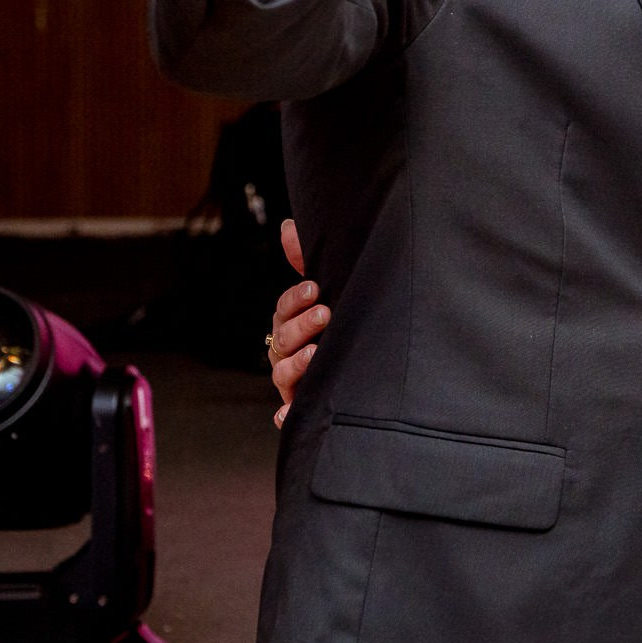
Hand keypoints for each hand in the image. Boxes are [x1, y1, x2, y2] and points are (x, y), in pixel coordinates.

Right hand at [268, 219, 330, 428]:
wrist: (359, 365)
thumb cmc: (337, 321)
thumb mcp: (324, 292)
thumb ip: (305, 262)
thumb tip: (288, 226)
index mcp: (291, 323)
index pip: (283, 309)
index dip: (295, 299)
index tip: (314, 289)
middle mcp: (287, 352)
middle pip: (282, 340)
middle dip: (300, 327)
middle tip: (325, 315)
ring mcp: (292, 380)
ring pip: (282, 374)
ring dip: (296, 365)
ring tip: (315, 355)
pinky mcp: (301, 405)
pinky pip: (287, 415)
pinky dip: (284, 416)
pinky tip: (286, 415)